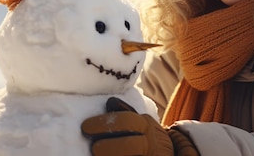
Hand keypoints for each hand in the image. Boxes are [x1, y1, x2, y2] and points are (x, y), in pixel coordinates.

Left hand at [82, 97, 198, 155]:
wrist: (169, 154)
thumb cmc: (147, 136)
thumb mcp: (140, 122)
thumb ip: (125, 113)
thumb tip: (109, 102)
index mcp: (145, 124)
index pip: (126, 121)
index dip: (104, 124)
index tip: (85, 127)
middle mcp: (149, 142)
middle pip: (128, 144)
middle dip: (108, 146)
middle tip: (93, 147)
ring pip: (130, 155)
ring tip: (96, 155)